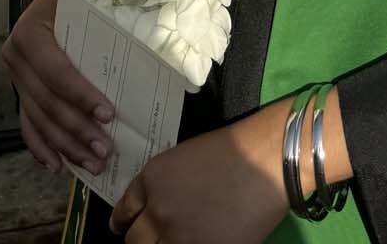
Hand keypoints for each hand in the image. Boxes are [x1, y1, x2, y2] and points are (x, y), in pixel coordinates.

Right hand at [0, 0, 114, 176]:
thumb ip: (106, 14)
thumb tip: (149, 37)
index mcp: (30, 32)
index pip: (56, 72)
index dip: (81, 95)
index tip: (108, 114)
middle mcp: (15, 56)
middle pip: (47, 102)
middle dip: (77, 131)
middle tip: (105, 151)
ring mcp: (14, 76)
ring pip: (38, 119)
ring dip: (65, 146)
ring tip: (93, 164)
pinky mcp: (19, 90)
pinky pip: (27, 123)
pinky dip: (41, 146)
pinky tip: (57, 166)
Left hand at [109, 104, 290, 243]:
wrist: (264, 161)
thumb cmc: (230, 150)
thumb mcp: (184, 158)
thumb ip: (164, 184)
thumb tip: (157, 206)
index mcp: (152, 180)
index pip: (124, 210)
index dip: (122, 221)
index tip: (122, 227)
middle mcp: (158, 211)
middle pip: (133, 241)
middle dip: (138, 240)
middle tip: (146, 241)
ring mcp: (178, 237)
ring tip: (169, 242)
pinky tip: (194, 243)